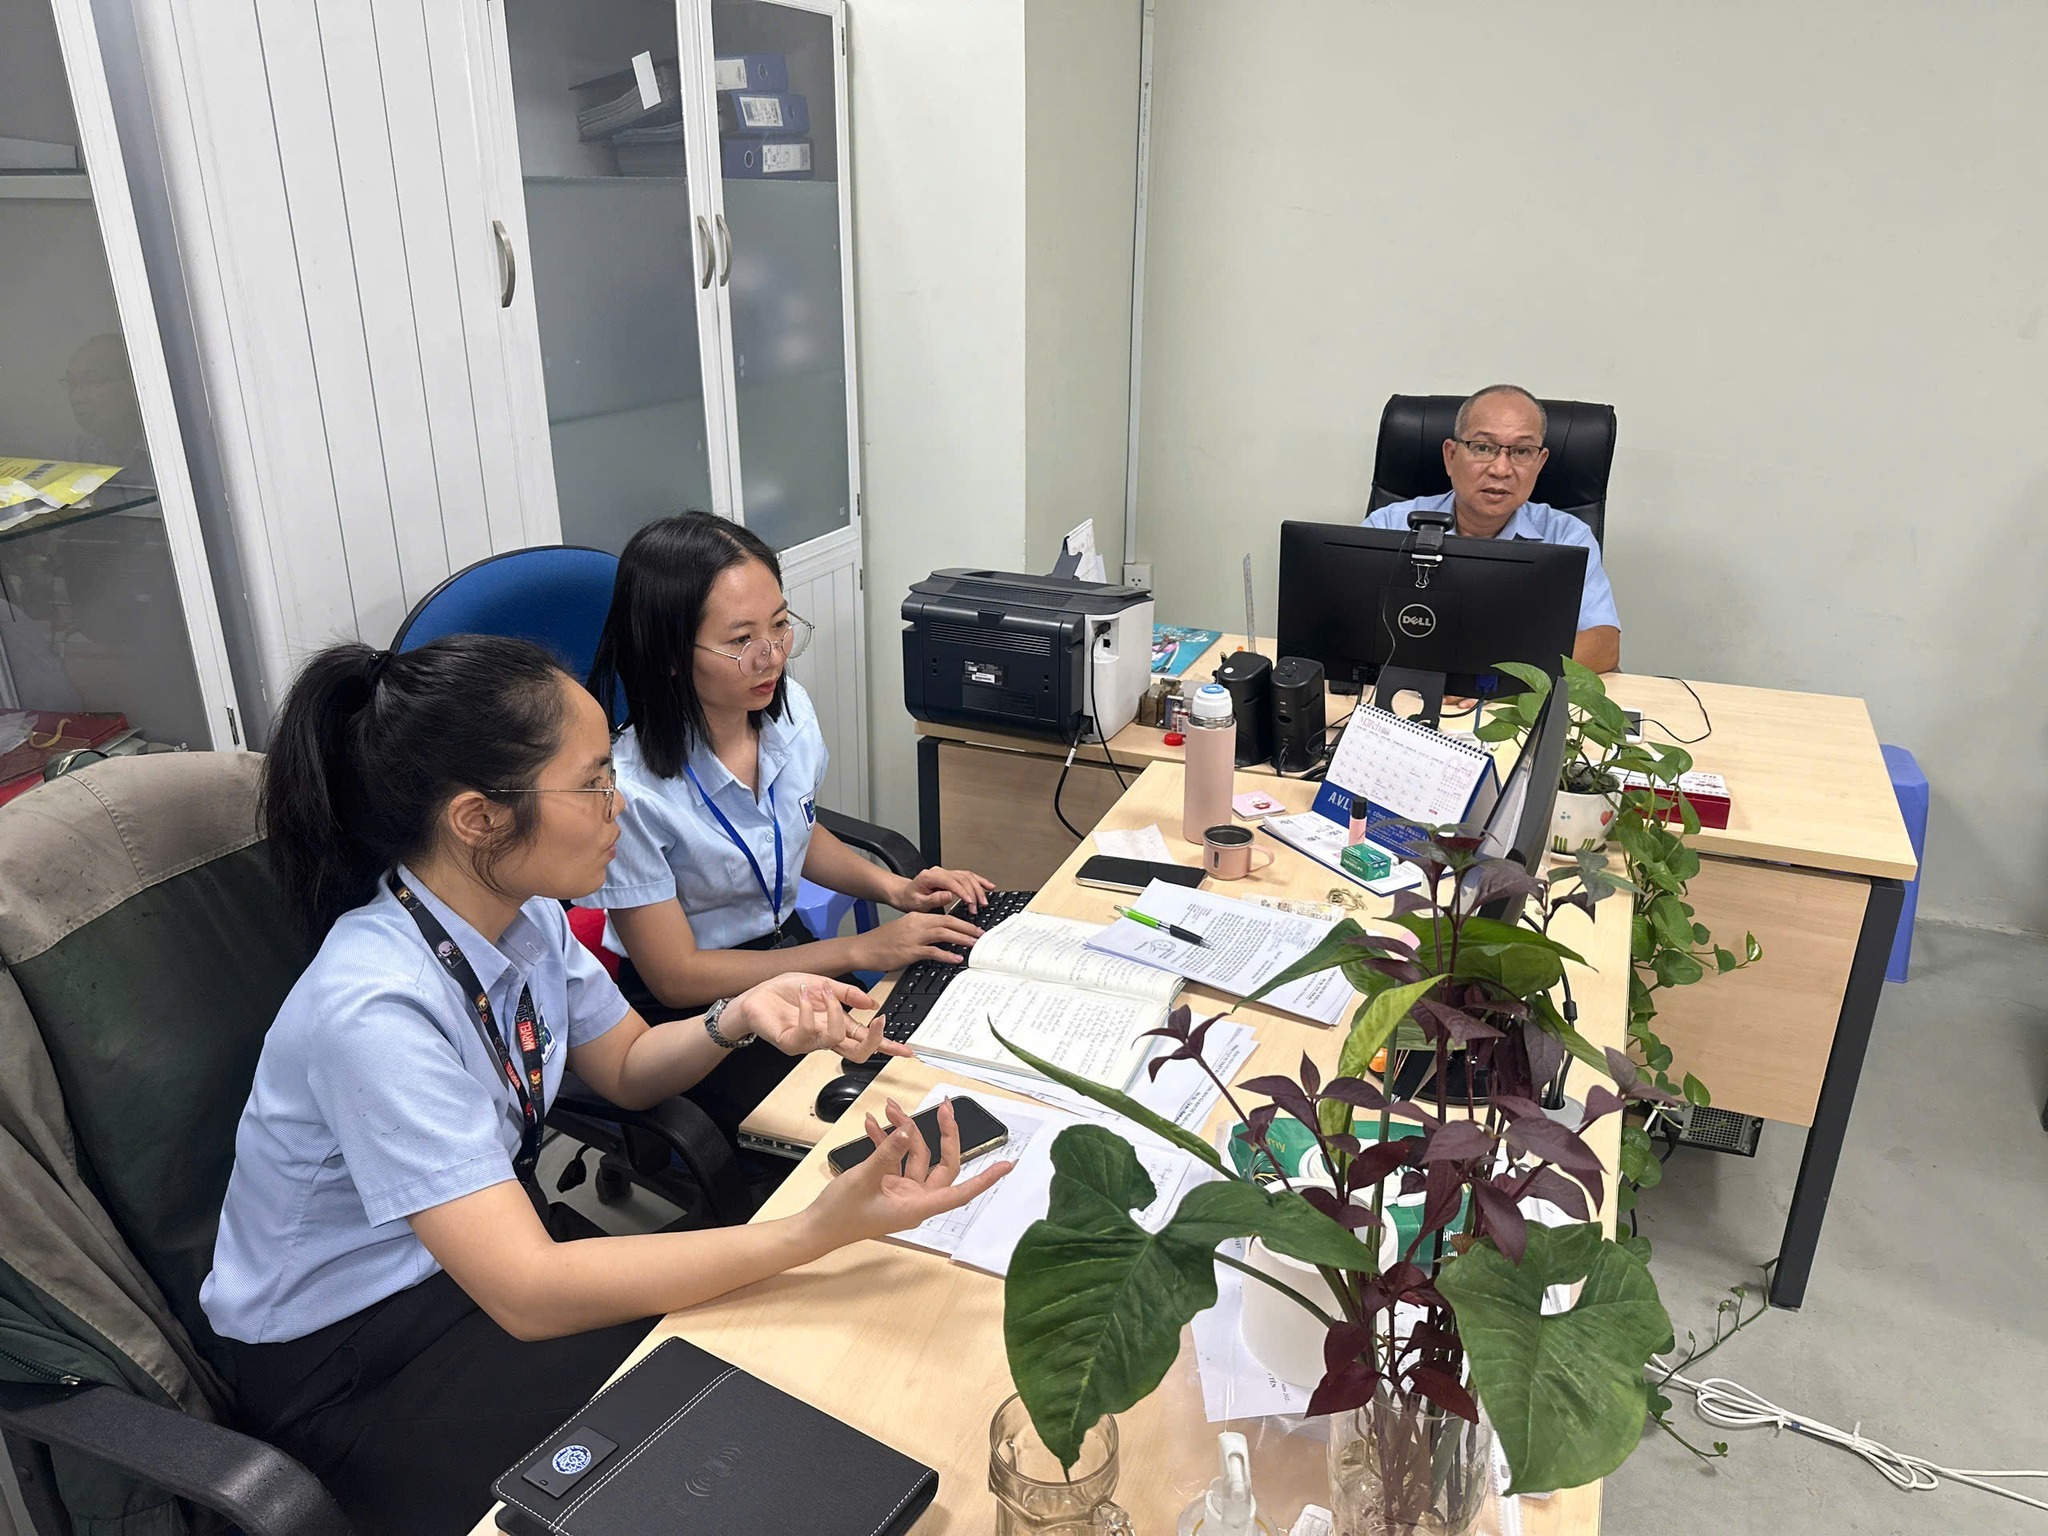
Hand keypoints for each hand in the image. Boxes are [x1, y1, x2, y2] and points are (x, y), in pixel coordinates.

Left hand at [727, 974, 910, 1063]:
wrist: (754, 996)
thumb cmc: (784, 992)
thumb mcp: (823, 984)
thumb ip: (848, 993)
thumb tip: (872, 1002)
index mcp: (835, 1024)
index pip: (865, 1040)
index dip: (886, 1046)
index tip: (906, 1050)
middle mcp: (824, 1037)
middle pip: (857, 1053)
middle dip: (874, 1040)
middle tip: (878, 1021)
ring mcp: (808, 1042)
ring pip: (835, 1039)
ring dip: (834, 1010)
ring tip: (822, 991)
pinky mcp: (790, 1042)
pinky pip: (808, 1032)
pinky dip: (808, 1009)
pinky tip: (804, 995)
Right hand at [800, 1099, 1013, 1247]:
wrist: (815, 1229)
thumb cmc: (840, 1215)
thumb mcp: (865, 1178)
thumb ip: (888, 1152)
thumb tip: (908, 1130)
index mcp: (917, 1207)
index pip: (961, 1192)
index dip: (985, 1179)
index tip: (1007, 1166)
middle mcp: (914, 1200)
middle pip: (941, 1164)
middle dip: (943, 1134)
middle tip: (944, 1108)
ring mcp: (901, 1192)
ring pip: (915, 1156)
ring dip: (903, 1131)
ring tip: (887, 1108)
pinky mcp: (886, 1186)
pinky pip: (894, 1158)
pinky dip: (886, 1141)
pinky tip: (873, 1123)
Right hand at [850, 911, 983, 971]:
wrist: (864, 948)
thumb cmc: (883, 941)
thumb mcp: (905, 928)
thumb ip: (923, 929)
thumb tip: (941, 934)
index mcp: (917, 916)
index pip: (945, 915)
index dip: (962, 921)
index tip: (974, 927)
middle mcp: (917, 924)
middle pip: (948, 922)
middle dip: (967, 928)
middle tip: (980, 935)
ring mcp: (914, 937)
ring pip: (944, 934)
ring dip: (962, 939)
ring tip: (974, 945)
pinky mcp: (911, 951)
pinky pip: (933, 951)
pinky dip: (947, 955)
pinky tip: (956, 958)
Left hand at [890, 866, 995, 913]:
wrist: (904, 894)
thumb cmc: (909, 899)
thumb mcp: (918, 903)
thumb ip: (933, 899)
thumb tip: (949, 895)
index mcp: (930, 876)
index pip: (952, 882)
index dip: (963, 892)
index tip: (970, 903)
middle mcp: (939, 872)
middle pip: (962, 878)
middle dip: (973, 893)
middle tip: (978, 906)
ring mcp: (946, 873)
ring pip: (967, 876)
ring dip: (978, 888)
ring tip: (984, 900)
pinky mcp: (951, 877)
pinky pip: (968, 876)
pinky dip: (979, 881)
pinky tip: (988, 886)